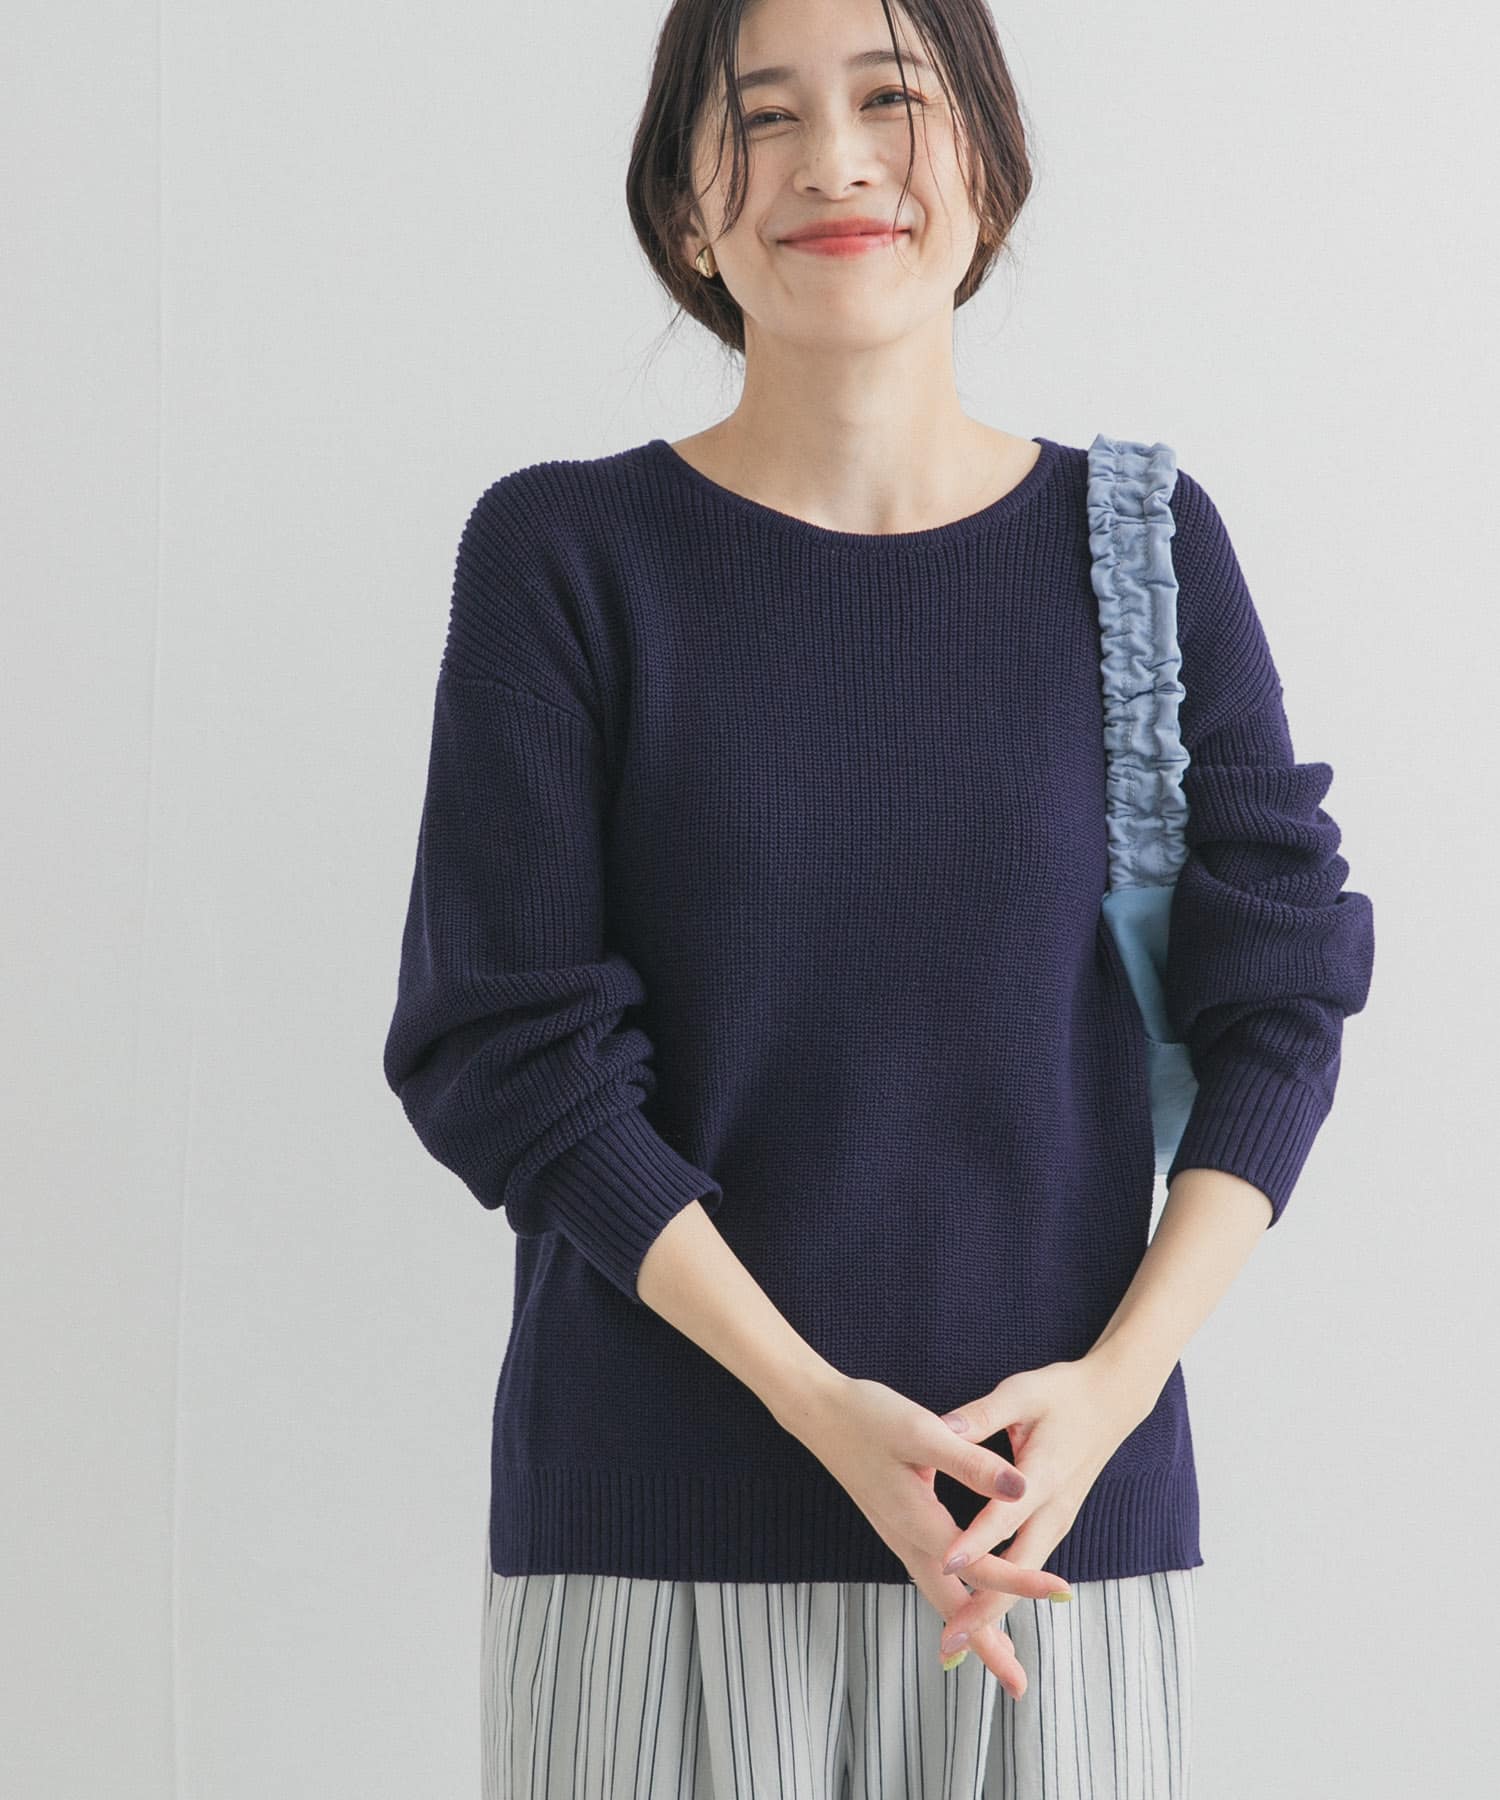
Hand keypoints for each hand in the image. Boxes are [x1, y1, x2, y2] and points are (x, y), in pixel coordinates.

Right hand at [773, 1371, 1074, 1698]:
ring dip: (969, 1628)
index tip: (1062, 1592)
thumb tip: (1022, 1488)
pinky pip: (929, 1577)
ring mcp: (898, 1537)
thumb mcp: (923, 1432)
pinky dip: (952, 1600)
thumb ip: (972, 1463)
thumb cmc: (869, 1416)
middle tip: (1018, 1685)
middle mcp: (907, 1540)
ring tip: (1000, 1657)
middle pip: (953, 1606)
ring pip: (939, 1595)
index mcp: (918, 1521)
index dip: (1023, 1580)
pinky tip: (963, 1600)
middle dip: (987, 1646)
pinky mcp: (895, 1526)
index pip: (981, 1567)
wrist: (819, 1412)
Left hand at [928, 1356, 1151, 1680]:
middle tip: (950, 1638)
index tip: (947, 1562)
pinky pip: (1028, 1568)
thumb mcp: (1022, 1392)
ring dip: (993, 1610)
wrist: (1111, 1402)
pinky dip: (1006, 1596)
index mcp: (1044, 1473)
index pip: (1005, 1513)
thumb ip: (983, 1414)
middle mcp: (1054, 1507)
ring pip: (1025, 1576)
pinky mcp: (1055, 1525)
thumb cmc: (1061, 1394)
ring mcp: (1058, 1521)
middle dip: (985, 1606)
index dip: (977, 1539)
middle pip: (1020, 1568)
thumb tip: (945, 1428)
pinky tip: (979, 1615)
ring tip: (956, 1640)